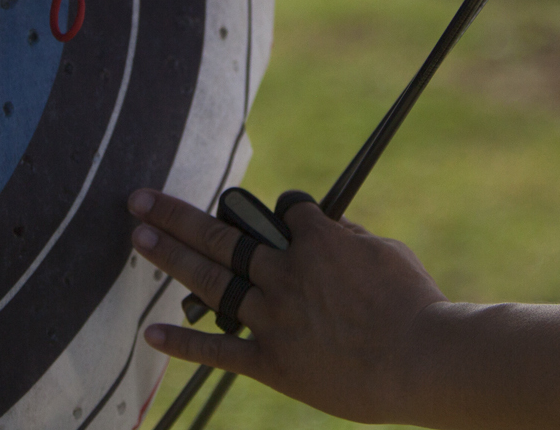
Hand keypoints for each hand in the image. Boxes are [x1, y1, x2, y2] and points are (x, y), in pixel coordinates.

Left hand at [128, 188, 446, 424]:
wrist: (421, 361)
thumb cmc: (414, 304)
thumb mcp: (386, 252)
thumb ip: (348, 240)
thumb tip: (325, 231)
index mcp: (316, 240)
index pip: (285, 208)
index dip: (285, 209)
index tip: (288, 216)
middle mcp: (285, 272)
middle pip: (221, 234)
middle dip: (175, 214)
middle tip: (139, 199)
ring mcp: (273, 316)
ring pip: (211, 279)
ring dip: (170, 256)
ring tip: (137, 237)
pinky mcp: (271, 361)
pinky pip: (219, 350)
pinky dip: (183, 343)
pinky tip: (150, 332)